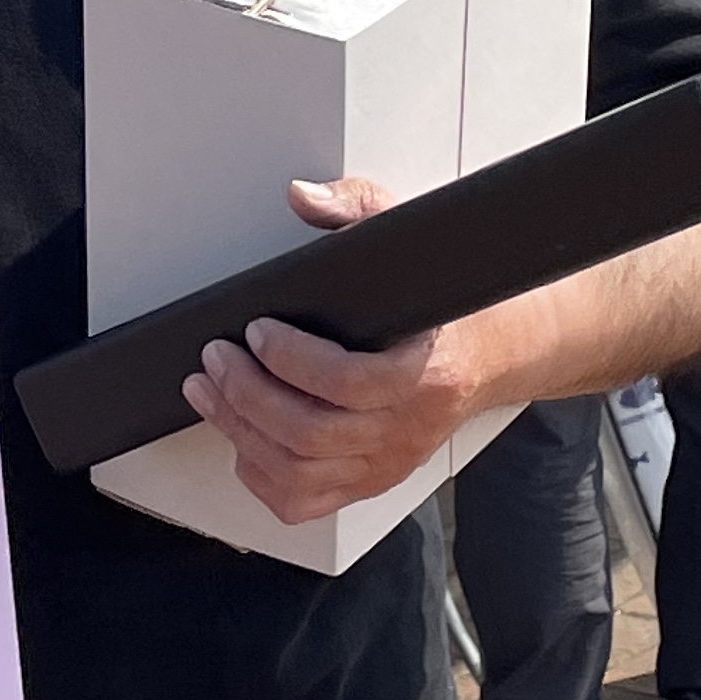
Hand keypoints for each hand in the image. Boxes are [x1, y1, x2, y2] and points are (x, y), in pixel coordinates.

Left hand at [182, 174, 485, 525]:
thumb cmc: (445, 304)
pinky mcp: (368, 481)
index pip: (351, 383)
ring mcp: (386, 462)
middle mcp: (407, 428)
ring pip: (300, 473)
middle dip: (247, 393)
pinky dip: (260, 476)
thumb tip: (304, 197)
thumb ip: (357, 207)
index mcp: (427, 372)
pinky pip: (304, 502)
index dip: (291, 360)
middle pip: (312, 434)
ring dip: (239, 432)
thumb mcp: (410, 237)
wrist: (491, 353)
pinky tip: (240, 437)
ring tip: (209, 391)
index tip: (257, 329)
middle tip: (216, 357)